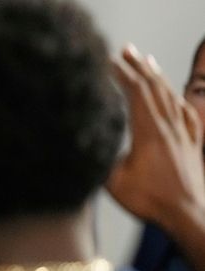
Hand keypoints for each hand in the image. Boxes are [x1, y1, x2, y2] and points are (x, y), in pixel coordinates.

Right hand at [108, 44, 204, 230]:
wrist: (189, 214)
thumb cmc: (151, 200)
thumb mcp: (113, 181)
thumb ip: (100, 159)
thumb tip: (85, 147)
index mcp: (149, 131)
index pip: (135, 92)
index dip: (121, 74)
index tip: (108, 61)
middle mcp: (168, 126)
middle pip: (154, 87)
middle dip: (138, 66)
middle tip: (126, 50)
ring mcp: (183, 134)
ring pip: (171, 96)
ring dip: (157, 76)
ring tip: (148, 61)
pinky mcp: (192, 144)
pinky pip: (187, 113)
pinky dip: (178, 98)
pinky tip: (175, 96)